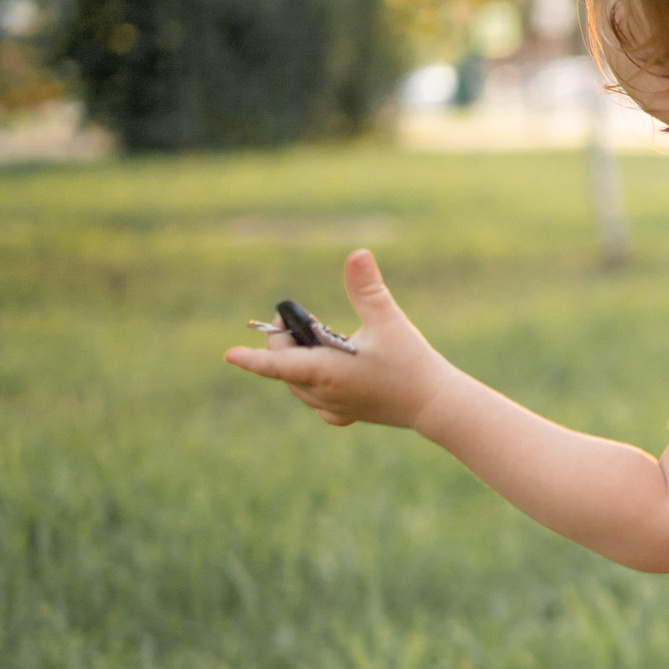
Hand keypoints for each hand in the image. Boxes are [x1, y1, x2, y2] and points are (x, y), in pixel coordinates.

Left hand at [223, 249, 454, 429]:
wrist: (438, 405)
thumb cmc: (413, 364)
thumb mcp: (388, 321)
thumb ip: (367, 288)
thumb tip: (357, 253)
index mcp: (326, 371)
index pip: (277, 364)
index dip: (251, 358)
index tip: (229, 355)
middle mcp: (323, 393)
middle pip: (284, 365)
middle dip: (286, 339)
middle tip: (304, 319)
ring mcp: (334, 407)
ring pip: (296, 384)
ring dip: (297, 361)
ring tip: (319, 342)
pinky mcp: (347, 414)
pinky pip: (316, 402)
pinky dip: (312, 388)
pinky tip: (326, 381)